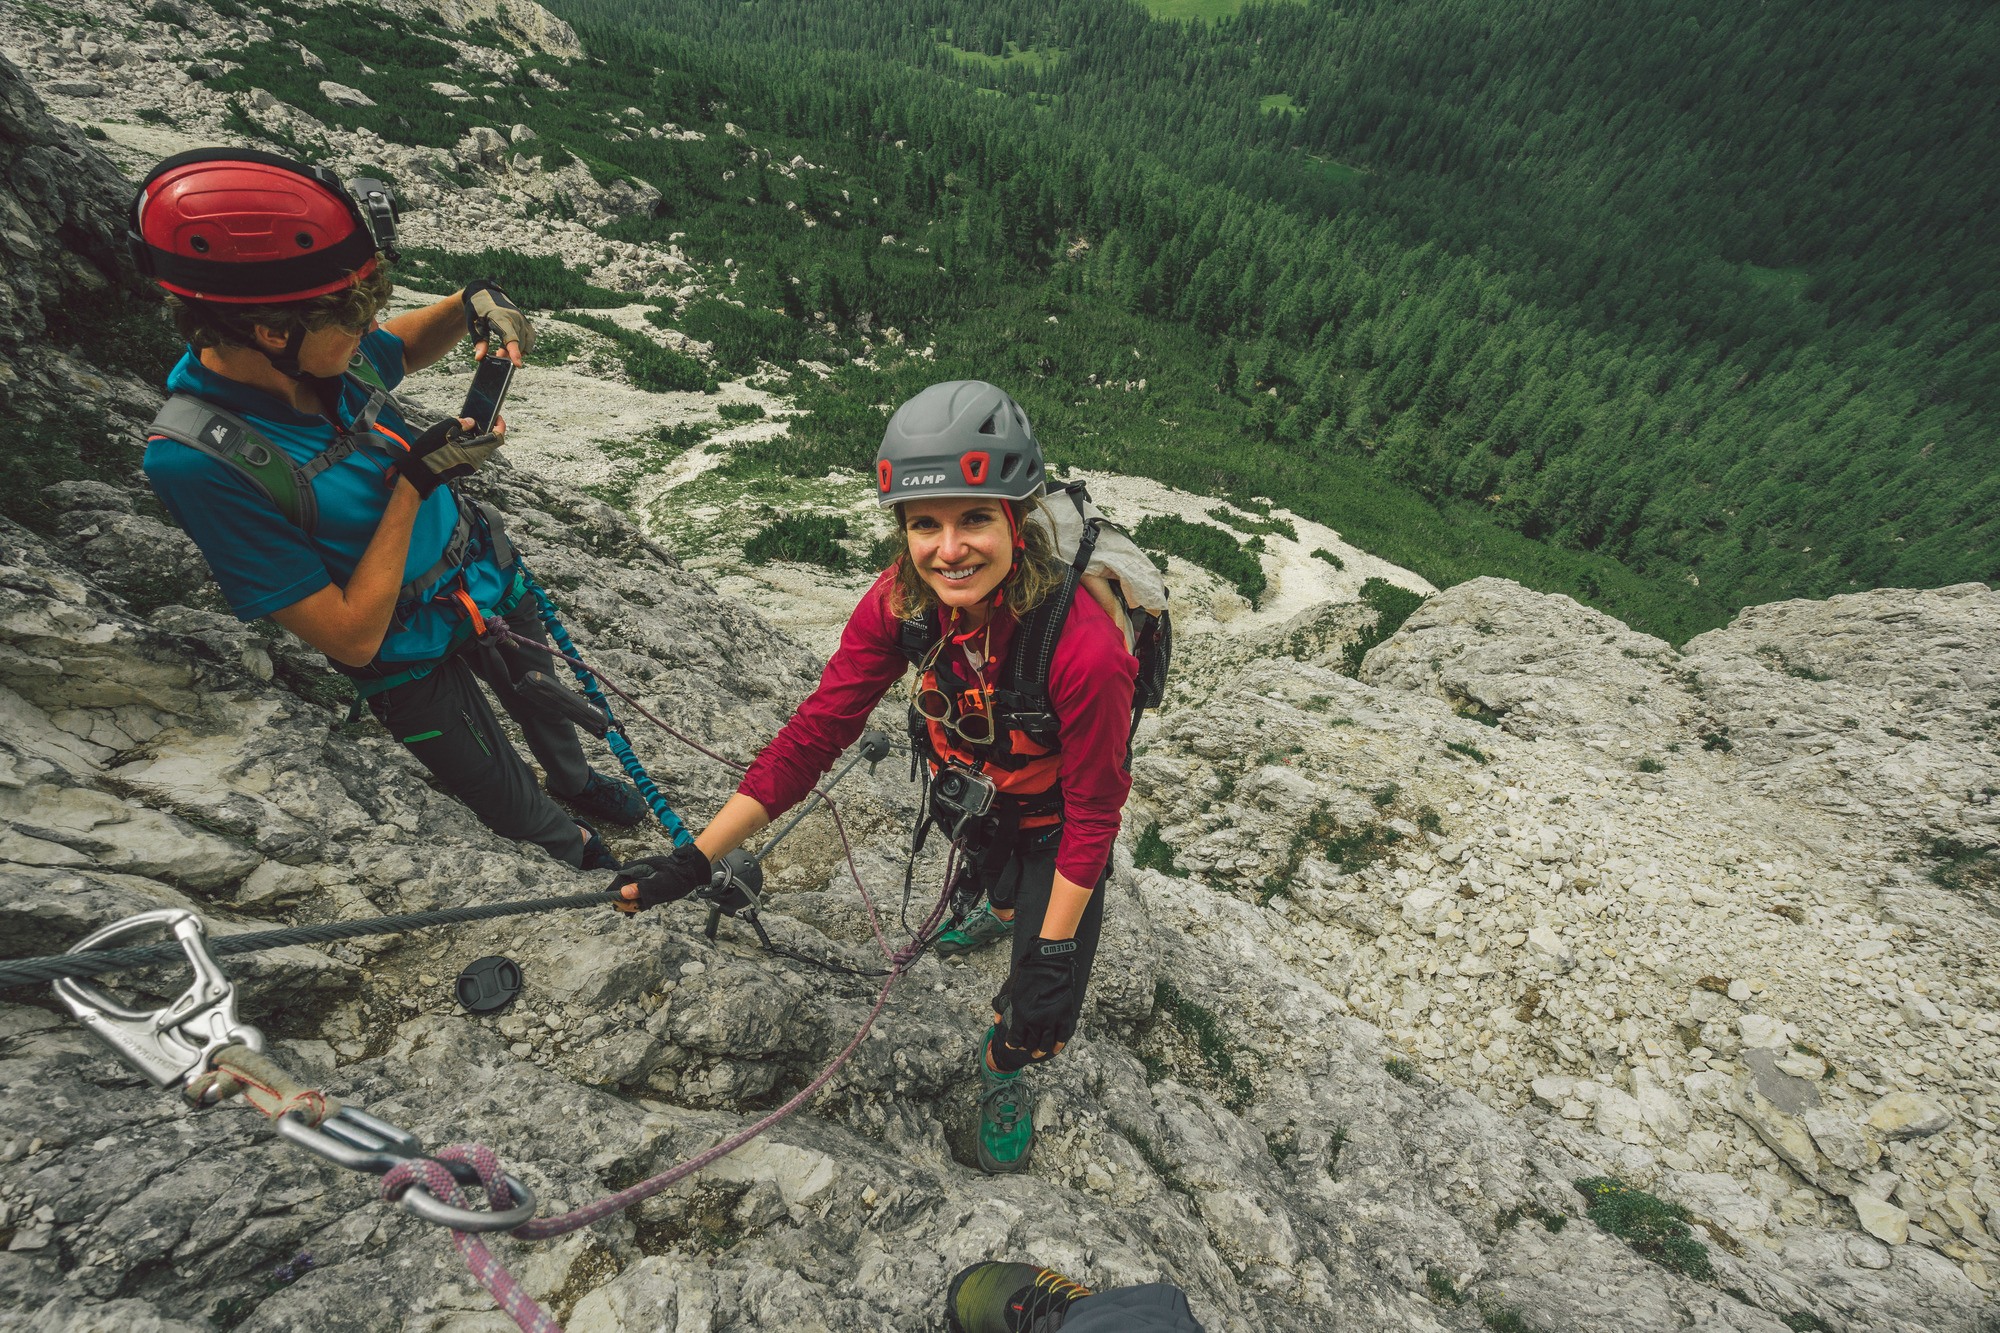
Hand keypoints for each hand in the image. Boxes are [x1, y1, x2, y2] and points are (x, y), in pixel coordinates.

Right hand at [393, 416, 502, 499]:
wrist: (418, 474)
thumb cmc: (429, 455)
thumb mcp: (443, 431)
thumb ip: (460, 423)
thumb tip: (471, 422)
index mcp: (475, 452)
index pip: (497, 439)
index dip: (500, 426)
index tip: (497, 417)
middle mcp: (476, 461)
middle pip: (489, 443)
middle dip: (486, 429)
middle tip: (476, 418)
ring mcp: (469, 465)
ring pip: (479, 447)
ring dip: (475, 436)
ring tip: (464, 426)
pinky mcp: (462, 467)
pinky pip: (471, 452)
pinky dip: (468, 442)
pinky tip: (457, 436)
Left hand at [461, 280, 532, 363]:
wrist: (485, 294)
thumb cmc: (478, 310)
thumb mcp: (474, 324)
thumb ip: (479, 341)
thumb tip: (479, 357)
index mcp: (501, 317)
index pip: (510, 337)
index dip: (514, 352)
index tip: (518, 364)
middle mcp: (515, 318)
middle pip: (518, 343)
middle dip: (509, 354)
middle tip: (496, 356)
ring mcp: (522, 320)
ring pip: (525, 343)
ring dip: (516, 351)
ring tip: (502, 351)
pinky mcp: (526, 323)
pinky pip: (530, 339)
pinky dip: (523, 347)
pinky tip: (513, 348)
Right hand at [609, 843, 712, 914]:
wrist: (687, 871)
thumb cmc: (676, 878)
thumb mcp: (661, 886)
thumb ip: (642, 889)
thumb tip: (623, 893)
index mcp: (630, 870)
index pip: (612, 890)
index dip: (621, 903)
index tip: (635, 907)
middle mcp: (628, 871)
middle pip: (618, 894)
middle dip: (628, 904)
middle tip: (644, 905)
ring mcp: (633, 875)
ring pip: (625, 895)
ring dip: (634, 903)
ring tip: (648, 903)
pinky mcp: (639, 880)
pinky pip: (632, 893)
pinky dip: (637, 901)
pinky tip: (647, 903)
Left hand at [1002, 938, 1077, 1056]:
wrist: (1048, 962)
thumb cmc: (1026, 974)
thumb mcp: (1007, 990)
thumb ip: (1000, 1007)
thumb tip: (997, 1021)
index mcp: (1021, 1015)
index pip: (1015, 1039)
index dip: (1013, 1044)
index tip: (1012, 1044)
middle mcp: (1036, 1021)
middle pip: (1031, 1044)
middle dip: (1027, 1048)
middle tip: (1026, 1048)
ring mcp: (1051, 1019)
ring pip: (1046, 1044)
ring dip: (1041, 1051)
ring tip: (1038, 1053)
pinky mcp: (1064, 1015)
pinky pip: (1062, 1036)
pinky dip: (1058, 1045)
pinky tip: (1055, 1048)